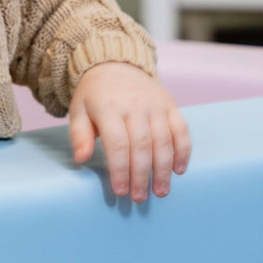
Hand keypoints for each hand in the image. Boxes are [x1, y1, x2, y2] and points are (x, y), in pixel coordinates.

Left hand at [68, 62, 190, 201]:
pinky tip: (179, 170)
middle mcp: (135, 106)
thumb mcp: (78, 111)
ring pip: (164, 141)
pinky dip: (183, 151)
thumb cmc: (94, 95)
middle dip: (141, 175)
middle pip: (142, 146)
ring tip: (160, 191)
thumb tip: (80, 159)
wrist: (115, 65)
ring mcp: (155, 105)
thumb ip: (79, 135)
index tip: (120, 191)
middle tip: (139, 198)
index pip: (117, 144)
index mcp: (108, 108)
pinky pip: (182, 129)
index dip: (120, 170)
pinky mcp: (170, 104)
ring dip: (164, 169)